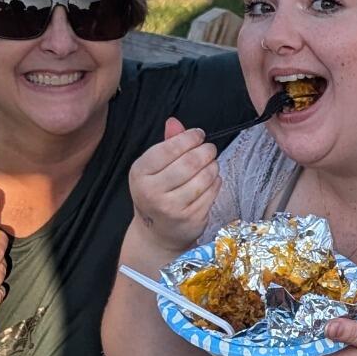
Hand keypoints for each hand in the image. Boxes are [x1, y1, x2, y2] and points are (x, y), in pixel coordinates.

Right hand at [127, 117, 219, 262]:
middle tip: (209, 148)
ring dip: (213, 166)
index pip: (168, 148)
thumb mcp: (153, 169)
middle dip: (205, 151)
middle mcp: (152, 192)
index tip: (198, 134)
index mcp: (140, 174)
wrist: (157, 233)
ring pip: (204, 177)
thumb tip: (174, 122)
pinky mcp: (191, 219)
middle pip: (189, 162)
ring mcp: (172, 208)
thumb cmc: (156, 194)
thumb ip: (166, 144)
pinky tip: (211, 180)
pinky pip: (211, 192)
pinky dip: (216, 182)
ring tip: (211, 164)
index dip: (188, 138)